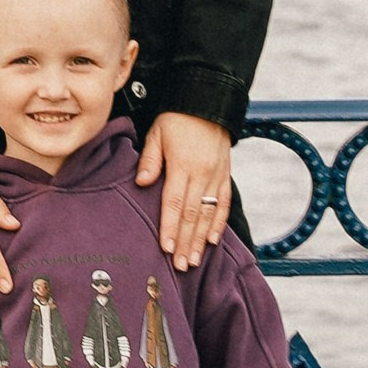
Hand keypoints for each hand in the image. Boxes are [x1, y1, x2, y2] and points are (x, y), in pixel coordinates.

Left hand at [135, 111, 232, 271]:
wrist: (208, 101)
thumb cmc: (177, 118)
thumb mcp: (157, 132)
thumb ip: (150, 159)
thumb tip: (142, 182)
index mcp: (182, 164)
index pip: (174, 202)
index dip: (170, 227)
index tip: (166, 248)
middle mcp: (202, 173)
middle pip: (192, 215)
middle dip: (186, 242)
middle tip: (181, 266)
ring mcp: (216, 176)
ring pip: (209, 214)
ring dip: (200, 240)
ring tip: (194, 261)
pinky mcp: (225, 175)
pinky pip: (224, 203)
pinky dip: (219, 223)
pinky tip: (212, 240)